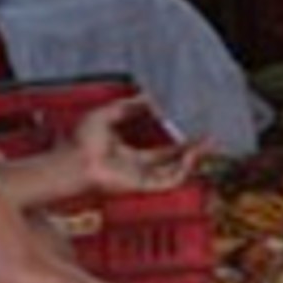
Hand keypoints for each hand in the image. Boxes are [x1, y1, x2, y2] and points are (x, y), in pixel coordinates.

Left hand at [70, 100, 196, 199]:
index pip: (160, 150)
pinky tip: (189, 155)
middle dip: (192, 151)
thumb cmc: (80, 141)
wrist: (71, 160)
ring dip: (191, 160)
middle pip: (173, 162)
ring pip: (174, 172)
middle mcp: (137, 168)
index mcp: (129, 154)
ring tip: (205, 145)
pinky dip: (181, 169)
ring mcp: (140, 177)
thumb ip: (129, 106)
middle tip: (210, 139)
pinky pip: (168, 181)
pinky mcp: (141, 185)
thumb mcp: (107, 114)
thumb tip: (150, 98)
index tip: (190, 131)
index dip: (177, 142)